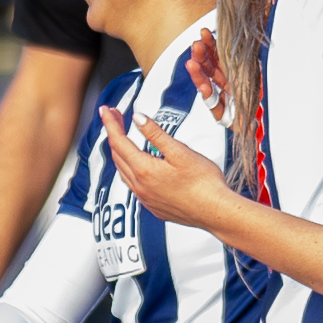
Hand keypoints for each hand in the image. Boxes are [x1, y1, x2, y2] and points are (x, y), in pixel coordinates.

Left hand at [101, 105, 238, 228]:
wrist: (217, 213)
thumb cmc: (204, 183)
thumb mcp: (181, 152)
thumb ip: (156, 134)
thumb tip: (138, 118)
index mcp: (144, 170)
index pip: (119, 141)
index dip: (111, 123)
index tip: (105, 109)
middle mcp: (140, 187)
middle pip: (118, 156)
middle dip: (114, 134)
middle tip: (116, 117)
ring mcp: (146, 199)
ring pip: (124, 172)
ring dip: (121, 153)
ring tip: (123, 138)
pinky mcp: (154, 208)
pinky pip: (134, 187)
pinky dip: (131, 171)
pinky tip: (139, 167)